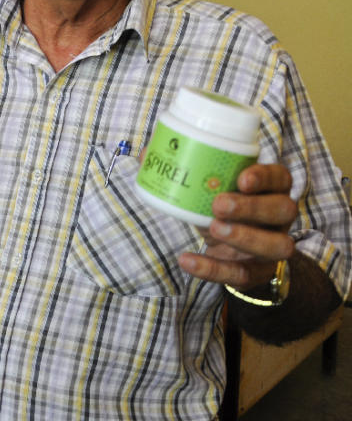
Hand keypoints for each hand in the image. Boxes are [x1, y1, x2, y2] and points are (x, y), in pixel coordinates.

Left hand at [178, 163, 296, 290]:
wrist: (231, 253)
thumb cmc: (220, 209)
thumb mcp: (208, 190)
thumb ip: (181, 171)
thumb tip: (146, 154)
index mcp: (271, 189)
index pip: (280, 177)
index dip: (264, 177)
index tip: (242, 178)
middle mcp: (279, 217)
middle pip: (283, 209)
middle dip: (252, 207)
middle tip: (218, 204)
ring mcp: (274, 245)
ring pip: (277, 245)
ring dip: (246, 237)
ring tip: (213, 228)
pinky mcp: (258, 272)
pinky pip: (242, 274)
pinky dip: (213, 269)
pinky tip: (187, 260)